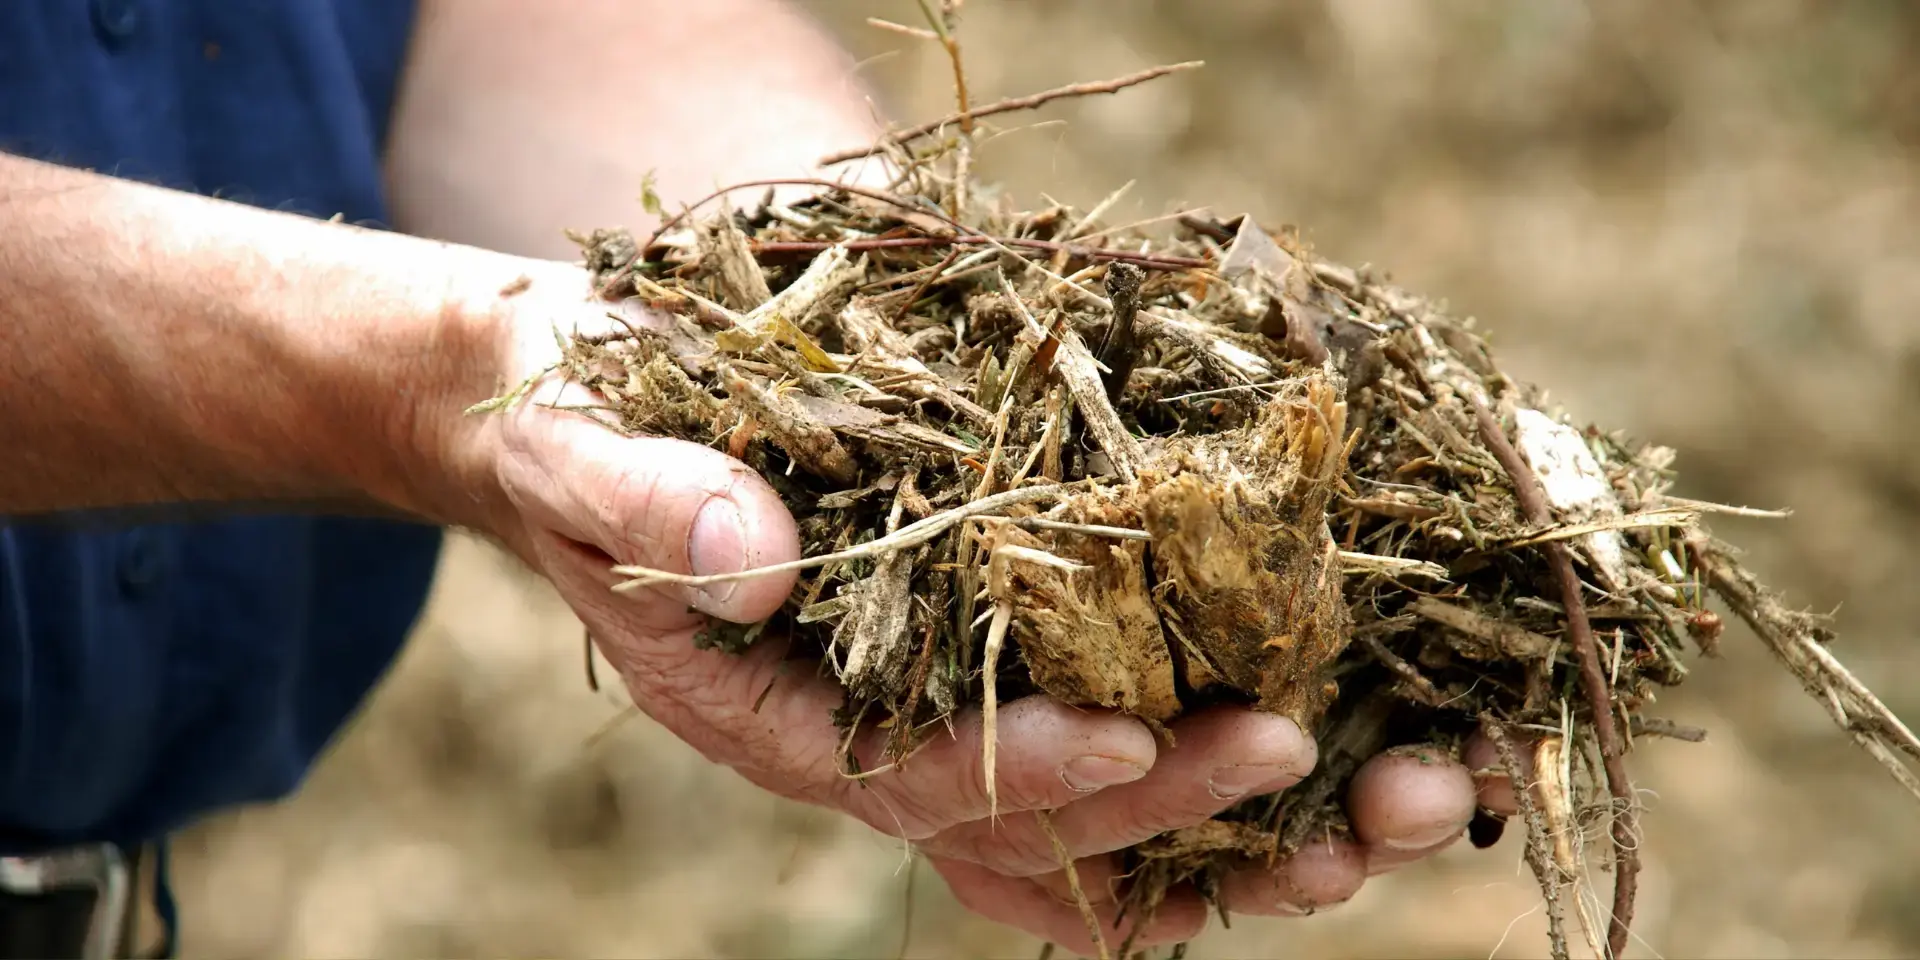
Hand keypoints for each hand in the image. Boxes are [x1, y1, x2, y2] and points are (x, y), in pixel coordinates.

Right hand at [454, 267, 1493, 954]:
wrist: (589, 409)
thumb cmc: (584, 419)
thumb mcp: (584, 441)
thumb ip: (653, 500)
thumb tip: (758, 561)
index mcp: (769, 708)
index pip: (906, 772)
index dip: (1021, 767)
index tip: (1131, 740)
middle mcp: (861, 743)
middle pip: (1029, 826)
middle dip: (1167, 804)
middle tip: (1304, 757)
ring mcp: (925, 721)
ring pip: (1086, 830)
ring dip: (1228, 834)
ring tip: (1378, 809)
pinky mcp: (978, 673)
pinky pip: (1097, 769)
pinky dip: (1205, 793)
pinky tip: (1326, 773)